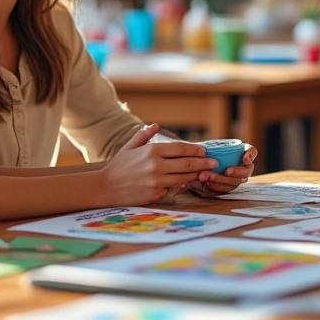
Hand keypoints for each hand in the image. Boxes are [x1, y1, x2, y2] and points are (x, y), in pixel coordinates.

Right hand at [98, 124, 216, 204]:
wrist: (105, 187)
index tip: (203, 151)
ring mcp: (156, 181)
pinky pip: (173, 189)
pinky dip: (181, 185)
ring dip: (196, 175)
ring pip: (183, 177)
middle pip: (186, 164)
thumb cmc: (118, 166)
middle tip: (214, 162)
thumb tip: (155, 125)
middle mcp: (156, 165)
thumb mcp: (129, 147)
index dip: (194, 150)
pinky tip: (188, 182)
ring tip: (205, 172)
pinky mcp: (155, 194)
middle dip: (203, 163)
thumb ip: (144, 135)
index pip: (180, 148)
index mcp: (151, 151)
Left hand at [192, 145, 258, 193]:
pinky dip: (216, 186)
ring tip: (207, 176)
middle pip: (246, 171)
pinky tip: (206, 183)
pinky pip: (224, 190)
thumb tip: (206, 151)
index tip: (245, 159)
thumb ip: (211, 148)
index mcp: (240, 152)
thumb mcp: (205, 147)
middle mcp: (241, 167)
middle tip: (227, 171)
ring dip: (221, 180)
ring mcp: (235, 179)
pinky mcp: (226, 188)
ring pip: (234, 182)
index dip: (251, 155)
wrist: (193, 167)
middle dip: (237, 172)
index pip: (251, 151)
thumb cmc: (202, 154)